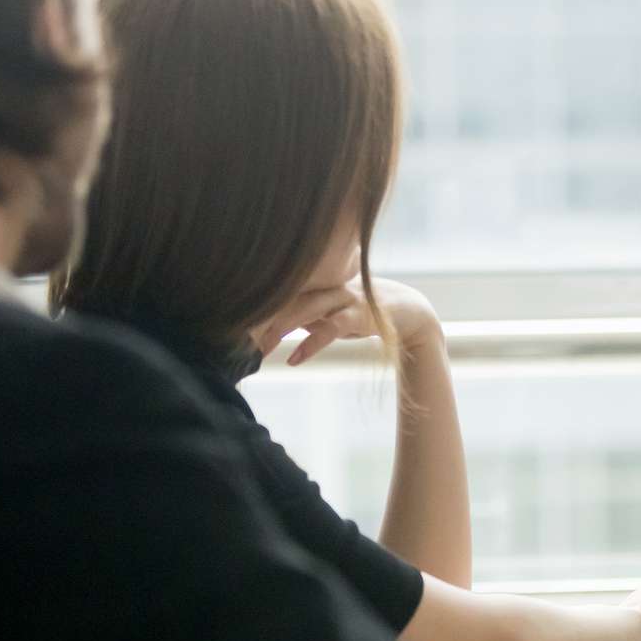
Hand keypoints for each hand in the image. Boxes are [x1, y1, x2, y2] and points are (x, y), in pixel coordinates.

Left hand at [249, 276, 442, 363]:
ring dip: (280, 327)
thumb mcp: (329, 311)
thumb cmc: (364, 310)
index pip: (280, 287)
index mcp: (318, 280)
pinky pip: (331, 327)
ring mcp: (345, 296)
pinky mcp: (360, 313)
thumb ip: (305, 314)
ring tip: (261, 347)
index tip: (230, 321)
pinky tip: (294, 360)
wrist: (409, 312)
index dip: (256, 302)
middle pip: (287, 293)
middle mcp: (329, 283)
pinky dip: (310, 344)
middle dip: (261, 315)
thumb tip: (272, 326)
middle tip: (236, 337)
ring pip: (306, 307)